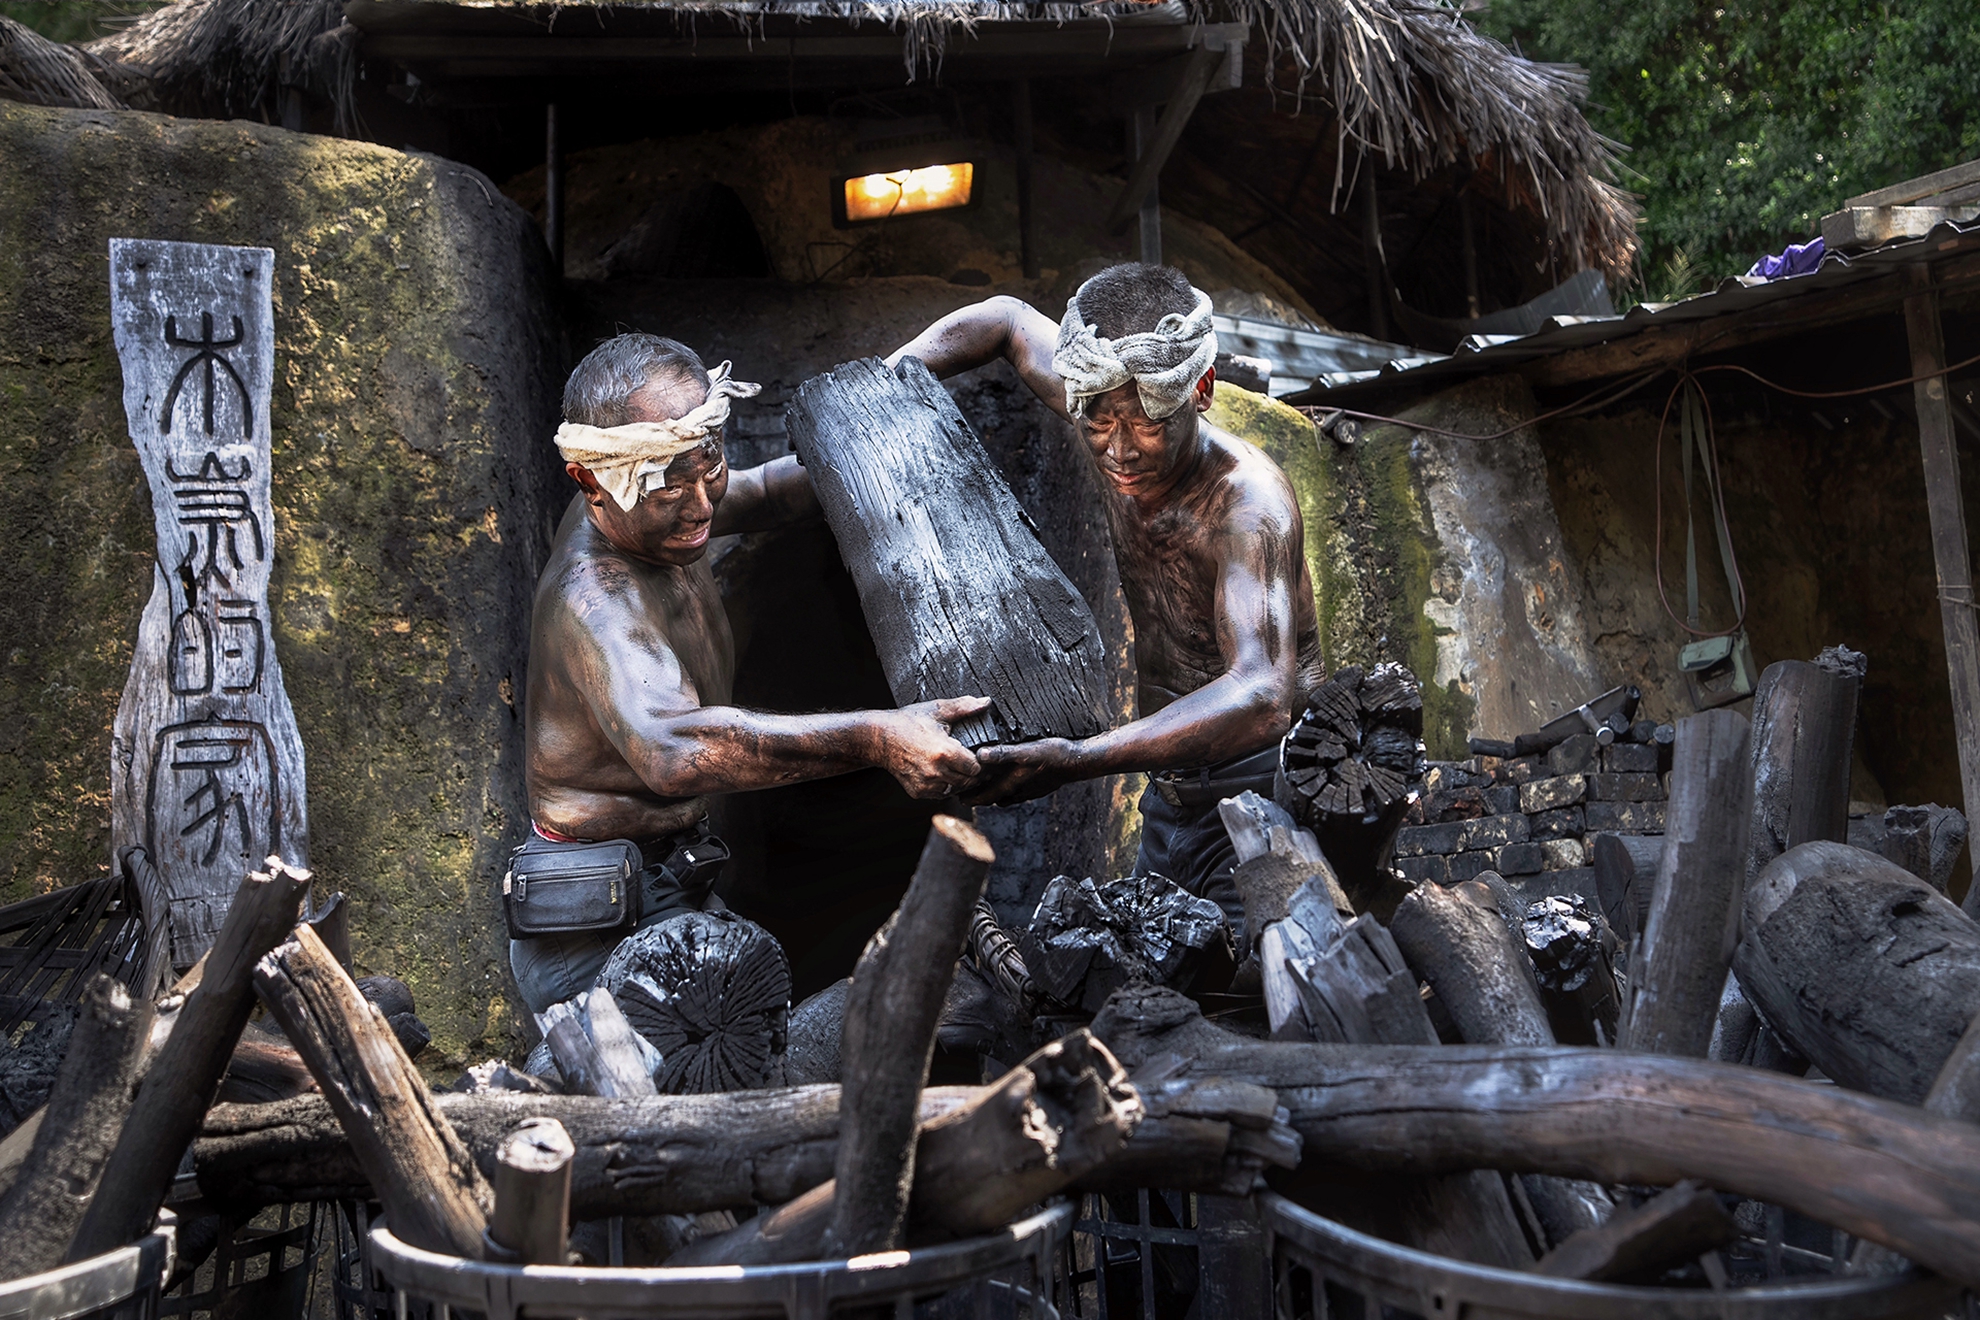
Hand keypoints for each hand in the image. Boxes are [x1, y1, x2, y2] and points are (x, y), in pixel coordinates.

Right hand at [878, 696, 989, 798]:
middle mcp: (936, 771)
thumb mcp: (937, 710)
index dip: (979, 761)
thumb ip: (964, 707)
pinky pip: (940, 794)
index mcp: (945, 752)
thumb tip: (985, 702)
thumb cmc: (907, 722)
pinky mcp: (918, 792)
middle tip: (969, 762)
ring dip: (959, 780)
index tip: (976, 754)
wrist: (879, 738)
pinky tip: (941, 772)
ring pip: (955, 789)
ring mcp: (926, 784)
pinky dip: (944, 786)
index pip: (976, 767)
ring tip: (956, 767)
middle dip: (971, 772)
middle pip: (968, 781)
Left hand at [962, 737, 1085, 804]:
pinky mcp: (1037, 788)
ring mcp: (1028, 792)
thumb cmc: (1052, 755)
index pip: (984, 795)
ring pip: (1003, 797)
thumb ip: (1002, 754)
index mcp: (1011, 784)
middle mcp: (1017, 792)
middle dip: (977, 798)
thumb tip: (979, 756)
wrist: (1078, 763)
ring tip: (981, 790)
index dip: (969, 796)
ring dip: (991, 794)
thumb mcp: (1026, 751)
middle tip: (962, 796)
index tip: (955, 795)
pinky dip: (1007, 791)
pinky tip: (1007, 785)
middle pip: (991, 798)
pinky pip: (1017, 794)